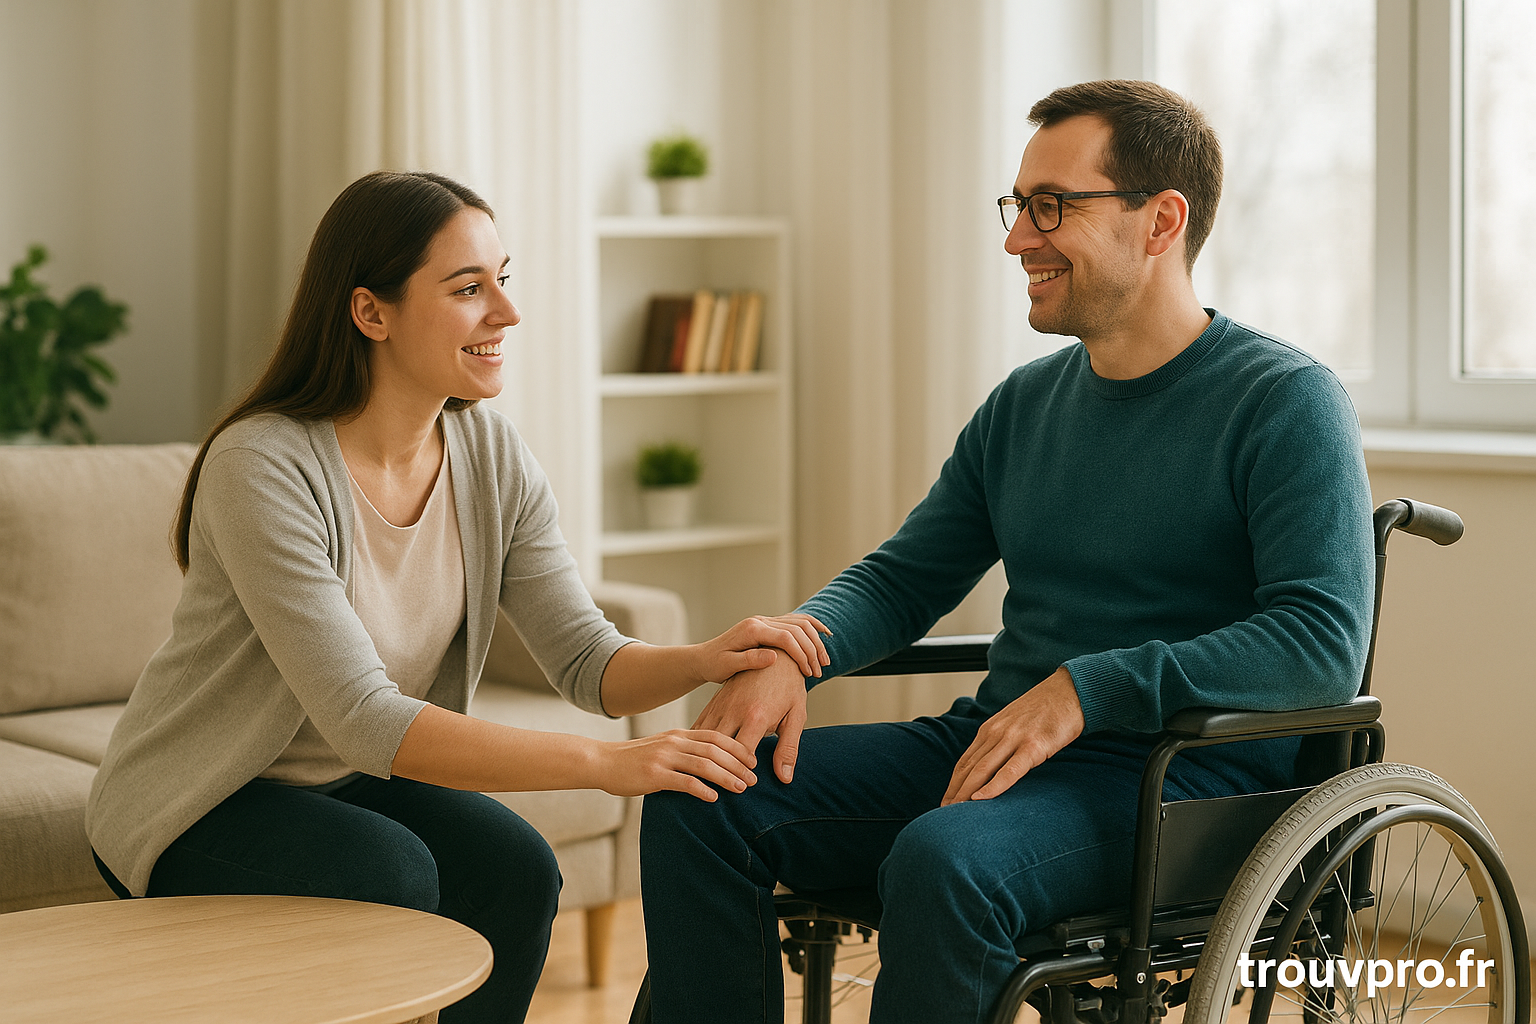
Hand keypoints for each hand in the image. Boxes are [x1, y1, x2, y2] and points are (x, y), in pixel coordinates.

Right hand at [596, 729, 757, 801]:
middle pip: (715, 750)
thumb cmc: (633, 759)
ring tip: (741, 788)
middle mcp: (674, 742)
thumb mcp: (662, 747)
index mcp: (678, 735)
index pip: (716, 736)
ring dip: (726, 777)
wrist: (602, 761)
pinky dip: (701, 789)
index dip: (737, 748)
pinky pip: (683, 781)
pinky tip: (714, 798)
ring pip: (703, 764)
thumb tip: (710, 762)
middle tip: (754, 779)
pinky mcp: (653, 775)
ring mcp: (664, 758)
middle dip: (738, 764)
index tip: (753, 761)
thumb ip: (684, 750)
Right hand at [693, 655, 808, 784]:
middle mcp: (734, 711)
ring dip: (705, 757)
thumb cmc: (789, 686)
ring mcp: (721, 705)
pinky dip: (698, 742)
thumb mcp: (796, 715)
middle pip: (719, 749)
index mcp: (755, 716)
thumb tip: (784, 778)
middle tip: (726, 787)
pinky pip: (700, 725)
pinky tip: (696, 756)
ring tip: (708, 776)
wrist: (775, 653)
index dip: (743, 775)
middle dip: (721, 770)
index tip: (747, 785)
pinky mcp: (715, 700)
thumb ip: (788, 747)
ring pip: (705, 738)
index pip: (742, 756)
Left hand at [695, 613, 830, 682]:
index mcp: (752, 630)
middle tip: (820, 670)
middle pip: (797, 628)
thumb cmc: (714, 665)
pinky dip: (811, 628)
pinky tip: (823, 637)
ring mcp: (765, 621)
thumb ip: (749, 660)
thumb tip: (773, 657)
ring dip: (815, 640)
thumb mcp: (727, 666)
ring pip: (799, 623)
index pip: (785, 637)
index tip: (809, 672)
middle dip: (812, 649)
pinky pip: (794, 622)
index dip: (801, 654)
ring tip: (824, 661)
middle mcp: (760, 621)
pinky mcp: (768, 626)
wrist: (704, 658)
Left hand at [942, 667, 1084, 804]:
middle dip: (954, 793)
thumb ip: (1001, 741)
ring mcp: (1014, 738)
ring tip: (954, 814)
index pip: (965, 761)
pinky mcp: (1034, 746)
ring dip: (965, 793)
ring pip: (982, 770)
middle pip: (968, 768)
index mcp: (990, 729)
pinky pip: (1010, 770)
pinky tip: (981, 799)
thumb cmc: (1046, 710)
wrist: (1070, 690)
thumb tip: (992, 765)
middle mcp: (996, 732)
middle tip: (942, 815)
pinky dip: (993, 786)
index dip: (953, 784)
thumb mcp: (1015, 723)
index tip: (945, 802)